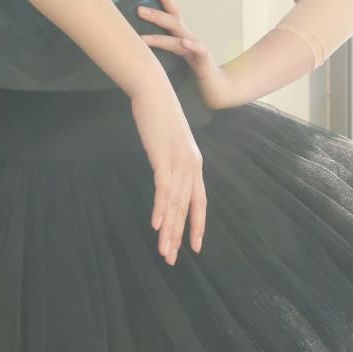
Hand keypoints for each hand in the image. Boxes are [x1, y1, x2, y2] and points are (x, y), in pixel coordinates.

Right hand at [128, 73, 206, 262]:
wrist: (153, 90)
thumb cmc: (159, 114)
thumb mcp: (170, 142)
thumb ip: (171, 161)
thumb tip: (167, 175)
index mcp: (194, 164)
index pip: (199, 202)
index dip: (197, 225)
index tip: (195, 247)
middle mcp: (191, 166)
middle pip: (187, 209)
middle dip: (180, 237)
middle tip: (172, 260)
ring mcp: (179, 162)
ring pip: (175, 204)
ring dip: (168, 230)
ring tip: (163, 252)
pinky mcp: (163, 157)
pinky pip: (163, 189)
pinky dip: (159, 209)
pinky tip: (156, 226)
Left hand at [137, 0, 241, 111]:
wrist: (217, 86)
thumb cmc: (195, 68)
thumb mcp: (178, 53)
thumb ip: (166, 43)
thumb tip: (141, 37)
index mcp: (182, 35)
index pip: (173, 14)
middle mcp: (189, 38)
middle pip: (173, 22)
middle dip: (156, 15)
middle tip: (139, 10)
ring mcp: (196, 48)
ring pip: (179, 38)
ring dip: (160, 37)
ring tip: (144, 38)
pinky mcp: (204, 60)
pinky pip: (198, 50)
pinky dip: (191, 45)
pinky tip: (184, 42)